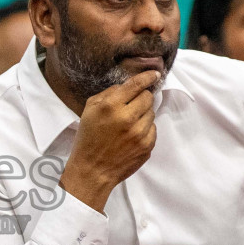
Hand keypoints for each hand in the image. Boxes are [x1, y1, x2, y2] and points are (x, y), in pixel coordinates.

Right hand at [59, 70, 159, 211]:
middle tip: (131, 106)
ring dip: (143, 115)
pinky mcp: (147, 146)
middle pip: (148, 97)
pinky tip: (132, 136)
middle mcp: (127, 118)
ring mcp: (139, 133)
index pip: (136, 85)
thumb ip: (108, 94)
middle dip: (142, 98)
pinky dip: (145, 129)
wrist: (93, 170)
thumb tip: (127, 86)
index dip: (147, 77)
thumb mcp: (89, 110)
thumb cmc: (88, 139)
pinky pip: (153, 129)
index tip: (154, 74)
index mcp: (111, 106)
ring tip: (128, 124)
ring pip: (151, 113)